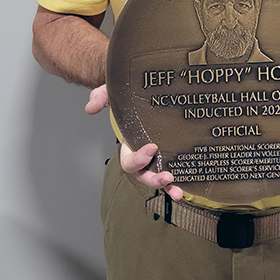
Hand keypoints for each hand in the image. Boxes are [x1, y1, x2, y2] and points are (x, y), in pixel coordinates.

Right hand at [84, 84, 182, 199]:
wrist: (142, 88)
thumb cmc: (127, 96)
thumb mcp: (112, 93)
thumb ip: (101, 97)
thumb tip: (91, 108)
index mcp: (128, 144)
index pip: (129, 160)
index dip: (138, 159)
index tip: (153, 147)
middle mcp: (141, 153)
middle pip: (143, 175)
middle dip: (154, 179)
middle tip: (167, 176)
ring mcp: (157, 155)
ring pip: (158, 177)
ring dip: (167, 186)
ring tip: (178, 191)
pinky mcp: (171, 150)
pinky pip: (173, 167)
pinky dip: (180, 179)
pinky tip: (189, 184)